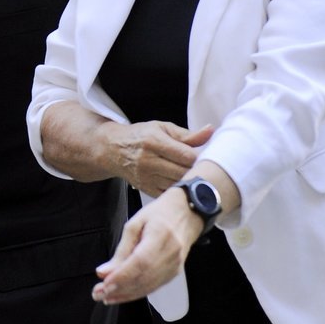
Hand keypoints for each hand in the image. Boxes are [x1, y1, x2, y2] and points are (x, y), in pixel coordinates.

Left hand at [92, 185, 201, 304]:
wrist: (187, 213)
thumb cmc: (159, 214)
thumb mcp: (136, 223)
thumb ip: (121, 249)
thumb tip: (104, 271)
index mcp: (161, 235)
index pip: (141, 262)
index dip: (122, 276)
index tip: (104, 284)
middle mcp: (171, 253)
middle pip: (144, 277)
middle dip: (119, 289)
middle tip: (98, 294)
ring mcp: (175, 265)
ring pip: (148, 286)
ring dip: (126, 295)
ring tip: (105, 297)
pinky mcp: (174, 272)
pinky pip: (154, 287)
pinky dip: (136, 293)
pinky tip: (122, 295)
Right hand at [96, 119, 212, 195]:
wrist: (113, 150)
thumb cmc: (141, 136)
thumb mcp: (162, 128)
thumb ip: (188, 134)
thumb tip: (210, 131)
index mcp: (154, 142)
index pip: (186, 155)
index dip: (199, 156)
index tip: (203, 155)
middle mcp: (148, 161)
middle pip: (184, 172)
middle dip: (197, 170)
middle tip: (203, 166)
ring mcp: (147, 178)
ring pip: (178, 185)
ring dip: (190, 181)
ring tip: (195, 175)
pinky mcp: (147, 190)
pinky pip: (170, 195)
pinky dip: (180, 191)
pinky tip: (184, 184)